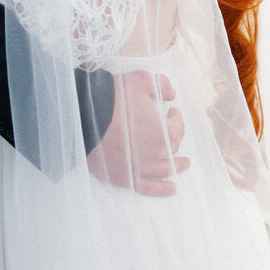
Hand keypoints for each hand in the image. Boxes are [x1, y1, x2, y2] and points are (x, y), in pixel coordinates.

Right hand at [87, 70, 189, 197]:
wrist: (86, 117)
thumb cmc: (114, 98)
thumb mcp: (141, 80)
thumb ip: (161, 84)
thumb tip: (171, 93)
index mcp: (163, 132)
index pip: (178, 127)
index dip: (177, 118)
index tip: (172, 111)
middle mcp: (155, 153)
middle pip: (172, 149)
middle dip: (175, 139)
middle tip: (174, 134)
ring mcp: (141, 168)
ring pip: (165, 170)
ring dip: (177, 167)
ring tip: (183, 164)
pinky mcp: (125, 177)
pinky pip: (148, 187)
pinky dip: (161, 189)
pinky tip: (171, 188)